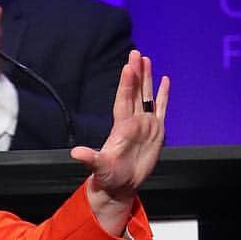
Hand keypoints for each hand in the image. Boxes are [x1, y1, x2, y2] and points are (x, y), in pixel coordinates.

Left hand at [70, 50, 168, 235]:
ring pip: (147, 96)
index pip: (123, 100)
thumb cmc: (108, 177)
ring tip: (147, 59)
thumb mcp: (99, 168)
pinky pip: (161, 109)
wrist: (121, 186)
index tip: (127, 67)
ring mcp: (145, 125)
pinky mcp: (157, 131)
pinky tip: (165, 80)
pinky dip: (163, 95)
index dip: (126, 85)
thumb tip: (75, 153)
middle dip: (136, 74)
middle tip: (136, 53)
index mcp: (120, 127)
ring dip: (147, 79)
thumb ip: (90, 158)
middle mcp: (133, 122)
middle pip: (135, 93)